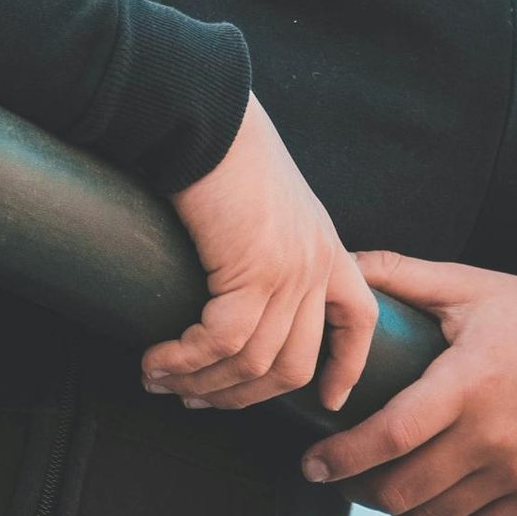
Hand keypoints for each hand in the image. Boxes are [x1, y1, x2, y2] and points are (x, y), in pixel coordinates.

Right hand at [141, 94, 378, 413]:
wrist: (208, 116)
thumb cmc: (223, 147)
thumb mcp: (268, 200)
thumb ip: (267, 240)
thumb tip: (229, 278)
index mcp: (325, 244)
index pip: (359, 318)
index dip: (346, 365)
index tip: (326, 399)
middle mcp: (316, 262)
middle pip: (295, 364)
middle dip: (245, 395)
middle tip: (200, 399)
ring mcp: (290, 271)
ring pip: (254, 362)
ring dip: (202, 383)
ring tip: (162, 382)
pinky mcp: (253, 271)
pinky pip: (222, 342)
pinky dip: (185, 360)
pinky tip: (157, 362)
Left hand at [300, 250, 516, 515]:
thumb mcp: (471, 286)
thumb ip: (403, 275)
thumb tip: (346, 265)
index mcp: (468, 383)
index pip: (389, 437)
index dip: (341, 458)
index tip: (311, 464)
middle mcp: (493, 436)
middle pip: (403, 491)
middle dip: (356, 489)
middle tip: (336, 474)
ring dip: (396, 507)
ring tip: (379, 482)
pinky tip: (432, 496)